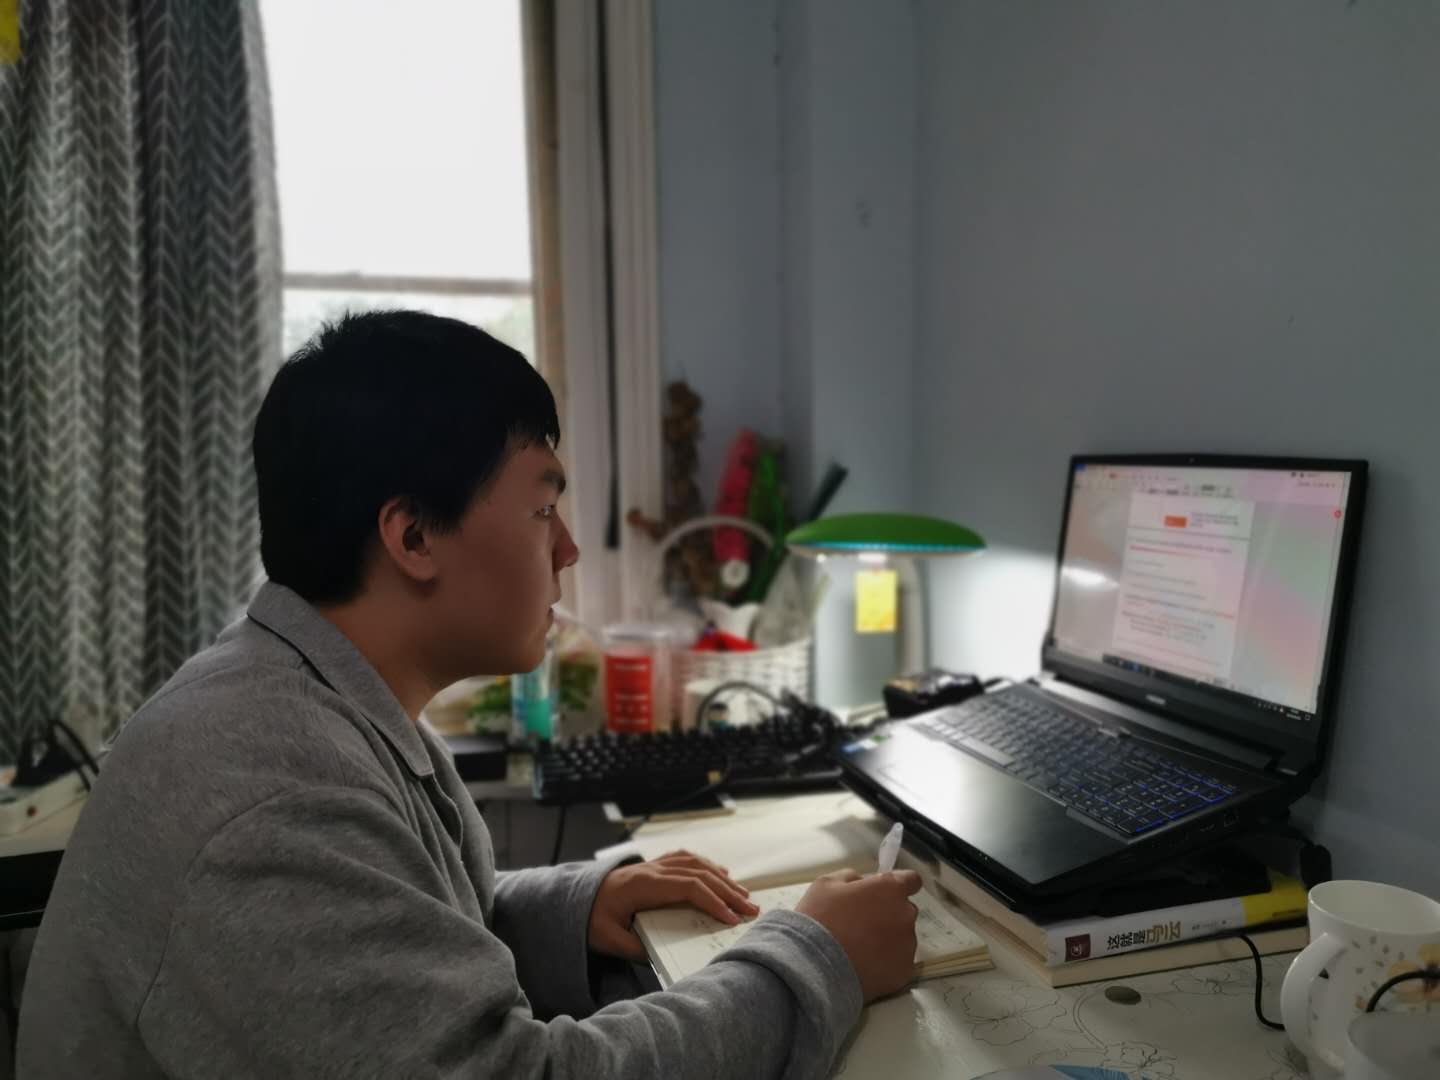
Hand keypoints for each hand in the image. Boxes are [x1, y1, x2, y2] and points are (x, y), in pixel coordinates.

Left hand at [588, 850, 760, 960]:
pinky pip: (686, 859)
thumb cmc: (589, 919)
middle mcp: (651, 869)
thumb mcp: (607, 940)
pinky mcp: (653, 867)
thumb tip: (663, 956)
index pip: (687, 886)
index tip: (731, 918)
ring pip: (696, 864)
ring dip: (722, 878)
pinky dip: (707, 866)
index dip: (712, 900)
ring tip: (744, 895)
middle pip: (699, 873)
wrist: (571, 898)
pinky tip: (720, 874)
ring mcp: (652, 865)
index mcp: (642, 884)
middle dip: (728, 891)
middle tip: (751, 909)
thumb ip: (635, 948)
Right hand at [794, 868, 921, 1001]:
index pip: (911, 880)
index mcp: (889, 889)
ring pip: (902, 938)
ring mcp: (907, 945)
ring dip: (888, 939)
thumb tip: (862, 882)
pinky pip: (899, 962)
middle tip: (862, 924)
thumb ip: (852, 877)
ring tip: (860, 948)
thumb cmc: (820, 920)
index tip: (887, 893)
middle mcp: (905, 915)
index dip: (899, 885)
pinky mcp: (904, 972)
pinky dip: (886, 963)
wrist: (815, 967)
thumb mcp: (826, 884)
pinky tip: (864, 964)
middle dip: (888, 914)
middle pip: (904, 910)